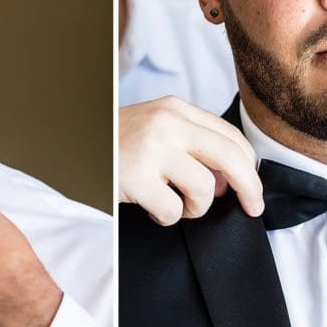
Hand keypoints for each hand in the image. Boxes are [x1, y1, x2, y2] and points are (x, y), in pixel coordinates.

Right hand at [119, 97, 263, 224]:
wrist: (73, 147)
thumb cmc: (117, 146)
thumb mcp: (155, 132)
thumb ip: (192, 148)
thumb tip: (229, 183)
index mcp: (175, 109)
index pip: (229, 136)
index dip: (250, 165)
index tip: (254, 187)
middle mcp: (167, 124)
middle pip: (230, 156)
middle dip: (249, 187)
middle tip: (253, 208)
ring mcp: (152, 149)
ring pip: (204, 189)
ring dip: (196, 208)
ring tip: (175, 205)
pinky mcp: (137, 177)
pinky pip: (173, 211)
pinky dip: (167, 218)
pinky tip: (152, 210)